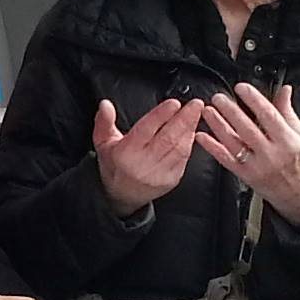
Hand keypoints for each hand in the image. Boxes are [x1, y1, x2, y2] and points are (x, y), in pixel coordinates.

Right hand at [93, 96, 202, 213]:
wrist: (123, 196)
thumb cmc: (115, 165)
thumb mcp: (103, 143)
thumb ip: (104, 122)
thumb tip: (105, 105)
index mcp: (126, 153)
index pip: (145, 130)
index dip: (161, 116)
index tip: (174, 103)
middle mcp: (144, 164)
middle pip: (167, 138)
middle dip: (184, 119)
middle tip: (195, 104)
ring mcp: (160, 173)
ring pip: (179, 148)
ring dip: (190, 129)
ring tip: (196, 113)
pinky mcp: (171, 179)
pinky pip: (184, 158)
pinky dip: (190, 142)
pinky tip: (192, 130)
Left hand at [196, 82, 299, 224]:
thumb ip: (288, 113)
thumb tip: (284, 90)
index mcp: (288, 142)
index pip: (269, 116)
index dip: (254, 100)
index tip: (242, 88)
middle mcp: (271, 155)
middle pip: (247, 129)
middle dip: (231, 111)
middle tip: (219, 98)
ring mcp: (257, 167)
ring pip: (234, 144)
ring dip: (218, 126)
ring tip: (208, 111)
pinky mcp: (246, 176)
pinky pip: (226, 160)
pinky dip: (212, 148)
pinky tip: (202, 136)